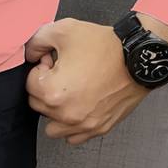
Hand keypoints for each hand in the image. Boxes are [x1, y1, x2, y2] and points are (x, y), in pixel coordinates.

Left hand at [24, 14, 167, 144]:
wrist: (138, 57)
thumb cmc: (105, 46)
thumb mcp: (62, 30)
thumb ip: (36, 42)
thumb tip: (29, 54)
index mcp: (53, 93)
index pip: (29, 84)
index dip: (41, 67)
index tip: (53, 60)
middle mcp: (67, 115)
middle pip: (38, 104)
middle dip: (46, 86)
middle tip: (63, 70)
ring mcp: (84, 125)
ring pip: (52, 126)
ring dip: (55, 109)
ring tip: (69, 88)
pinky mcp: (99, 128)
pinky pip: (74, 136)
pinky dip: (72, 123)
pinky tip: (80, 102)